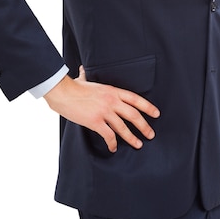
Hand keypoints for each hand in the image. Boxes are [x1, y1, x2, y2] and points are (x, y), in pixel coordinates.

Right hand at [44, 66, 159, 152]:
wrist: (63, 93)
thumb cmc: (73, 87)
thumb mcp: (84, 79)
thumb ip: (87, 76)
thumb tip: (82, 69)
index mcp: (112, 90)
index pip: (135, 99)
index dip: (148, 107)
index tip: (156, 114)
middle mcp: (112, 101)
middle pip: (134, 115)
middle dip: (144, 126)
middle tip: (151, 134)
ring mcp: (104, 111)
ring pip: (123, 127)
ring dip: (132, 138)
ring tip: (138, 144)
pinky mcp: (95, 122)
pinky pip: (108, 135)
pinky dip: (112, 143)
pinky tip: (114, 148)